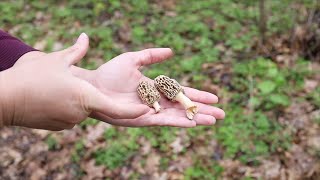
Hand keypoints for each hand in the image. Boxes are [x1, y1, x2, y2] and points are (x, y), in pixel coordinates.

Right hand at [0, 33, 147, 129]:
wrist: (4, 99)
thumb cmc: (31, 77)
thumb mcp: (57, 59)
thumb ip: (77, 51)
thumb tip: (85, 37)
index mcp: (85, 97)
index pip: (117, 109)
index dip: (134, 110)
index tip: (147, 110)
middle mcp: (81, 113)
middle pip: (95, 103)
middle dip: (90, 91)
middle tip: (72, 81)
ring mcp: (69, 122)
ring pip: (82, 108)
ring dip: (76, 97)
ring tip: (57, 85)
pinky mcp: (59, 126)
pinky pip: (70, 114)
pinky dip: (67, 105)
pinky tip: (52, 95)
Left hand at [75, 48, 224, 127]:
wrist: (93, 85)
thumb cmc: (110, 72)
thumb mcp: (133, 59)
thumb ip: (151, 55)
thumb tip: (171, 51)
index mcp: (156, 87)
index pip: (181, 92)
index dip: (198, 95)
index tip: (215, 97)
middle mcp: (156, 101)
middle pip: (184, 106)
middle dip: (203, 110)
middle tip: (222, 114)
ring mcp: (151, 111)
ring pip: (178, 116)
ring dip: (196, 118)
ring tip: (214, 121)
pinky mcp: (143, 119)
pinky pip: (164, 121)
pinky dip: (179, 122)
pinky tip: (193, 123)